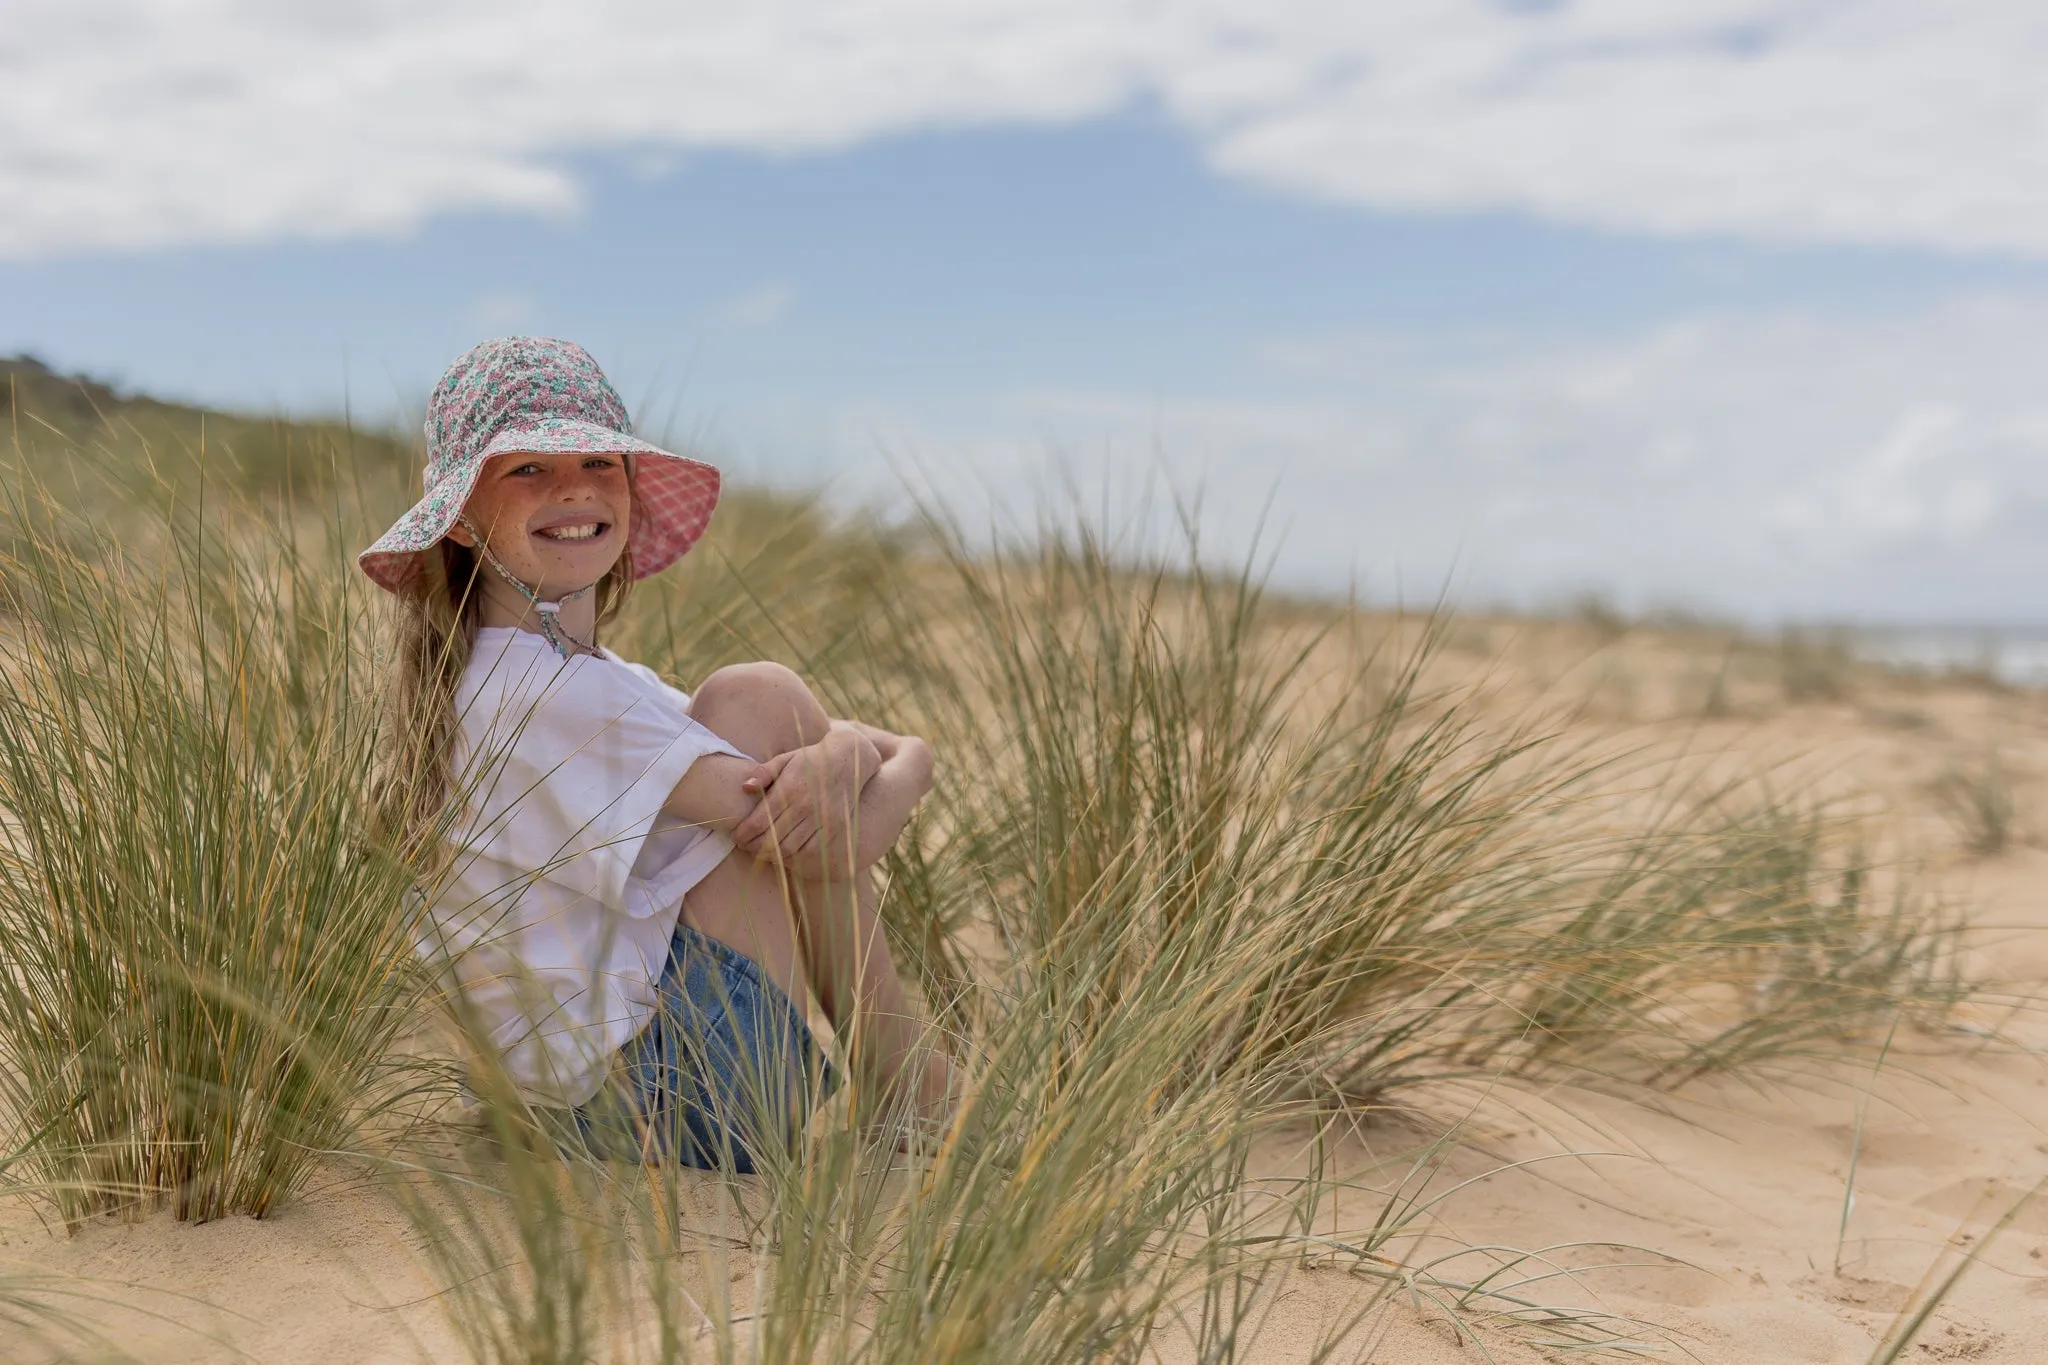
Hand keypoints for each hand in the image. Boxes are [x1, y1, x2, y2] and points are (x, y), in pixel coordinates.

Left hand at [731, 728, 878, 868]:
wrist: (848, 759)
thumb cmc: (811, 759)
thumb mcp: (785, 759)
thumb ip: (764, 773)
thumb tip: (745, 787)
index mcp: (788, 788)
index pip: (759, 821)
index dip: (744, 834)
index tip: (736, 837)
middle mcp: (804, 805)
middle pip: (771, 838)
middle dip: (753, 847)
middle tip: (745, 847)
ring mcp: (820, 818)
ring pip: (789, 848)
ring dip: (771, 855)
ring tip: (761, 852)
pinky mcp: (833, 826)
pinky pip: (810, 850)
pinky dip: (794, 856)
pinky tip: (784, 853)